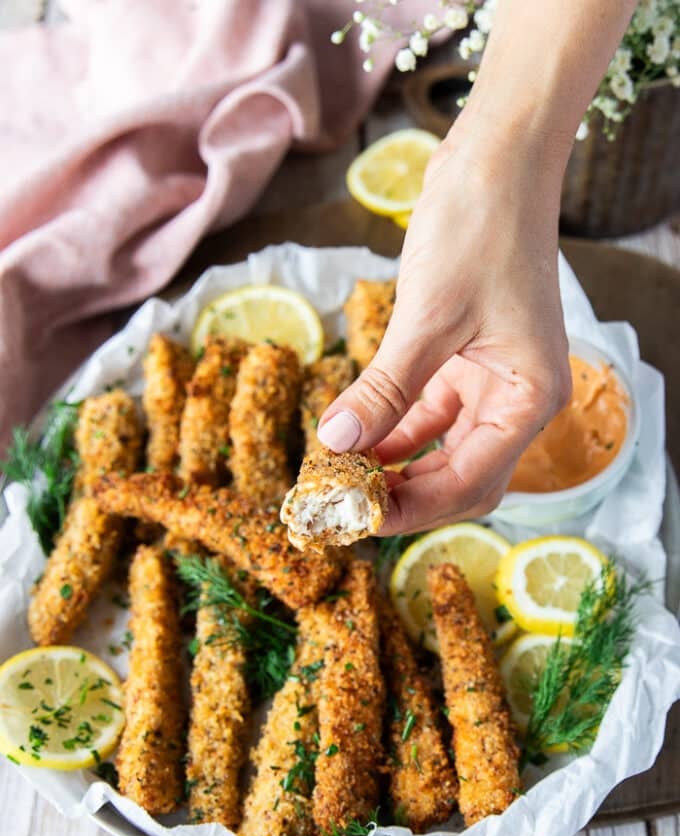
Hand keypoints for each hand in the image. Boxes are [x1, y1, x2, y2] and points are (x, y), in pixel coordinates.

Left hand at [317, 112, 572, 533]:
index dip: (413, 508)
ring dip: (393, 465)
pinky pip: (426, 411)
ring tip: (341, 477)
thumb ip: (384, 390)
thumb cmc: (479, 231)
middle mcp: (515, 398)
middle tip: (346, 507)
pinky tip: (355, 437)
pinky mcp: (463, 359)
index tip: (356, 518)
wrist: (494, 161)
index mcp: (529, 399)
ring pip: (440, 448)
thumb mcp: (427, 319)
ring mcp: (490, 379)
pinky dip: (393, 428)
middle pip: (459, 475)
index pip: (471, 482)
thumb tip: (336, 444)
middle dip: (405, 496)